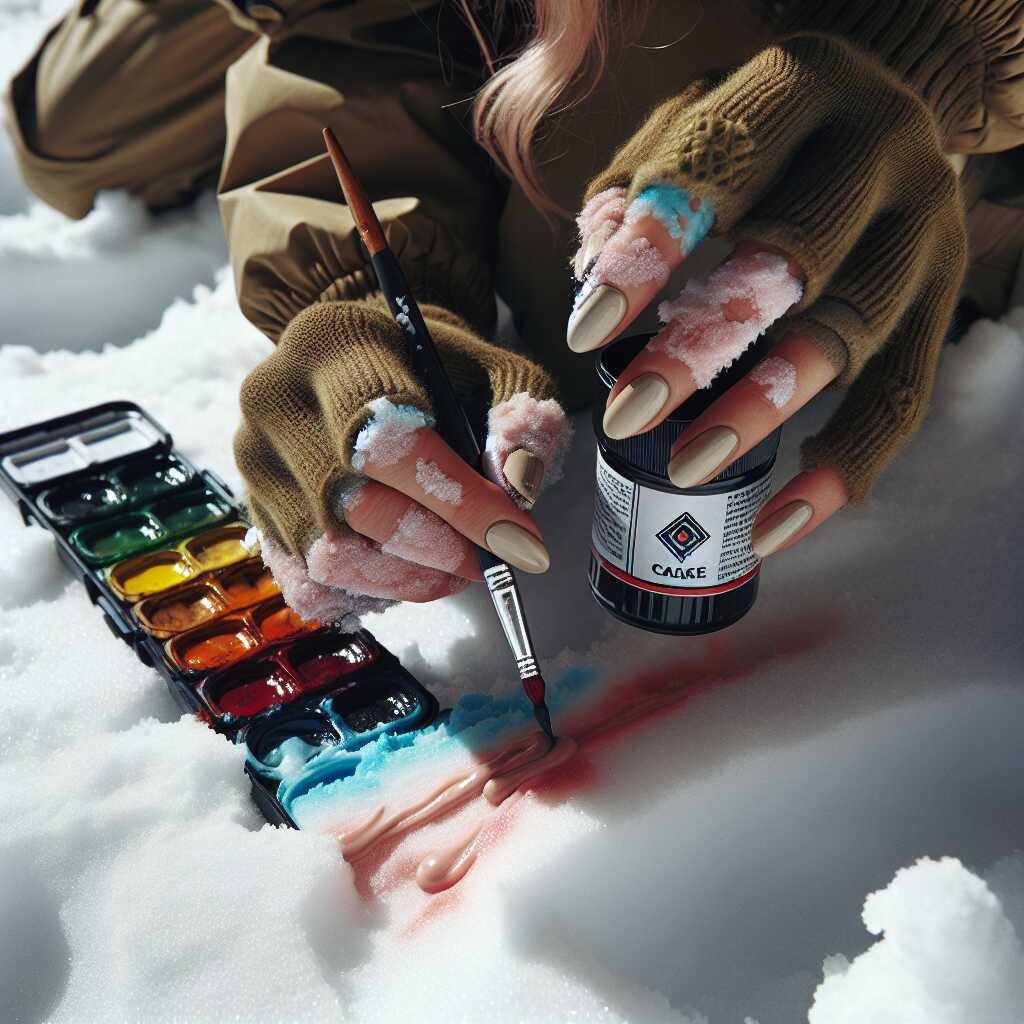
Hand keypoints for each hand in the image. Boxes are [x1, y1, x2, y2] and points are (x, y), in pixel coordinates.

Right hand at [235, 299, 569, 623]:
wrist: (367, 358)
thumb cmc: (438, 368)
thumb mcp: (495, 370)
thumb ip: (518, 422)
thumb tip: (518, 491)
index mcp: (335, 343)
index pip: (390, 441)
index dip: (460, 502)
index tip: (519, 541)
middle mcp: (277, 401)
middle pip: (357, 506)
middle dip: (441, 548)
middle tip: (491, 560)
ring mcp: (256, 462)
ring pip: (331, 557)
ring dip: (408, 578)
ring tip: (455, 566)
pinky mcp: (255, 512)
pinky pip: (307, 584)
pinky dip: (366, 593)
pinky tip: (406, 571)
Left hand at [568, 34, 966, 556]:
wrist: (894, 97)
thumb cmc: (762, 129)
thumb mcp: (690, 124)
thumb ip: (635, 191)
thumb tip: (594, 280)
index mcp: (803, 88)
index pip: (721, 168)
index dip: (651, 251)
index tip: (587, 328)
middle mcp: (880, 155)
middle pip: (796, 259)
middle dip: (705, 344)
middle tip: (628, 413)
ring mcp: (923, 233)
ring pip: (849, 336)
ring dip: (763, 412)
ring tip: (687, 470)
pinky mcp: (943, 302)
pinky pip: (900, 400)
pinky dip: (841, 470)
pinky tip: (776, 522)